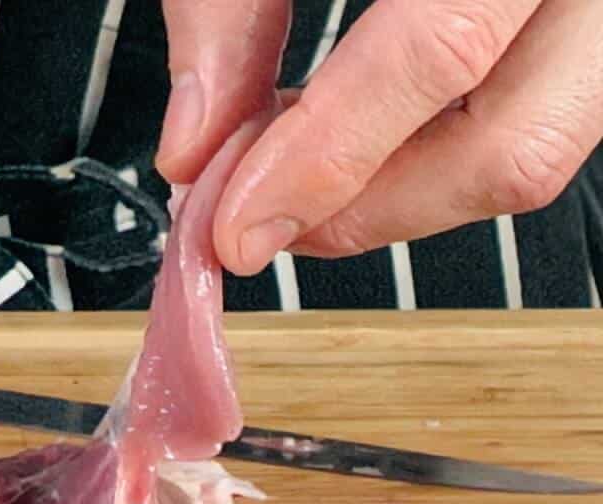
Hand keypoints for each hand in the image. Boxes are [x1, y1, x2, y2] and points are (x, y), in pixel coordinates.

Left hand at [159, 1, 602, 275]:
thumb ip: (223, 2)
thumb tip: (192, 150)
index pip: (441, 46)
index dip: (329, 162)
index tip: (236, 228)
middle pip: (520, 138)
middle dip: (372, 209)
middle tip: (266, 218)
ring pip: (542, 143)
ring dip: (406, 193)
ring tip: (304, 176)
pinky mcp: (595, 13)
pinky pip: (541, 109)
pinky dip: (438, 148)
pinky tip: (363, 132)